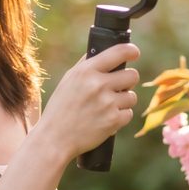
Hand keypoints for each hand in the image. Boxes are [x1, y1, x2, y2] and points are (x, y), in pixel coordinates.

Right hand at [39, 42, 140, 162]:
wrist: (54, 138)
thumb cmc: (61, 108)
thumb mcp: (69, 80)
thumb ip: (87, 65)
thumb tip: (105, 51)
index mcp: (86, 71)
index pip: (118, 52)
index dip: (131, 51)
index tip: (134, 53)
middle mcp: (98, 84)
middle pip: (132, 75)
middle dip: (127, 81)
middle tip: (118, 87)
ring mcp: (107, 103)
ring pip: (132, 96)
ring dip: (123, 101)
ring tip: (107, 106)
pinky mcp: (113, 121)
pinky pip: (128, 113)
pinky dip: (120, 117)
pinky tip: (106, 118)